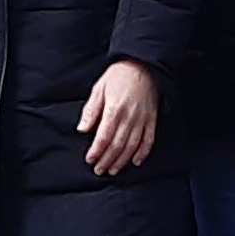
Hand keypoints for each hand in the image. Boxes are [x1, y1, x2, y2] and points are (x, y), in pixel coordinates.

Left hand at [80, 59, 158, 176]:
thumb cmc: (119, 75)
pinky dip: (143, 153)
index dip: (96, 151)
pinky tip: (136, 161)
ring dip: (122, 161)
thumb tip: (82, 129)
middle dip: (107, 160)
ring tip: (113, 170)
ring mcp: (142, 119)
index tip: (90, 160)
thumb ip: (91, 110)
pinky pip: (148, 140)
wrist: (144, 64)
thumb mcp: (99, 88)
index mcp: (114, 109)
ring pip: (132, 146)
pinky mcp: (152, 119)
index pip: (103, 137)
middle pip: (117, 145)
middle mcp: (129, 117)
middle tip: (99, 170)